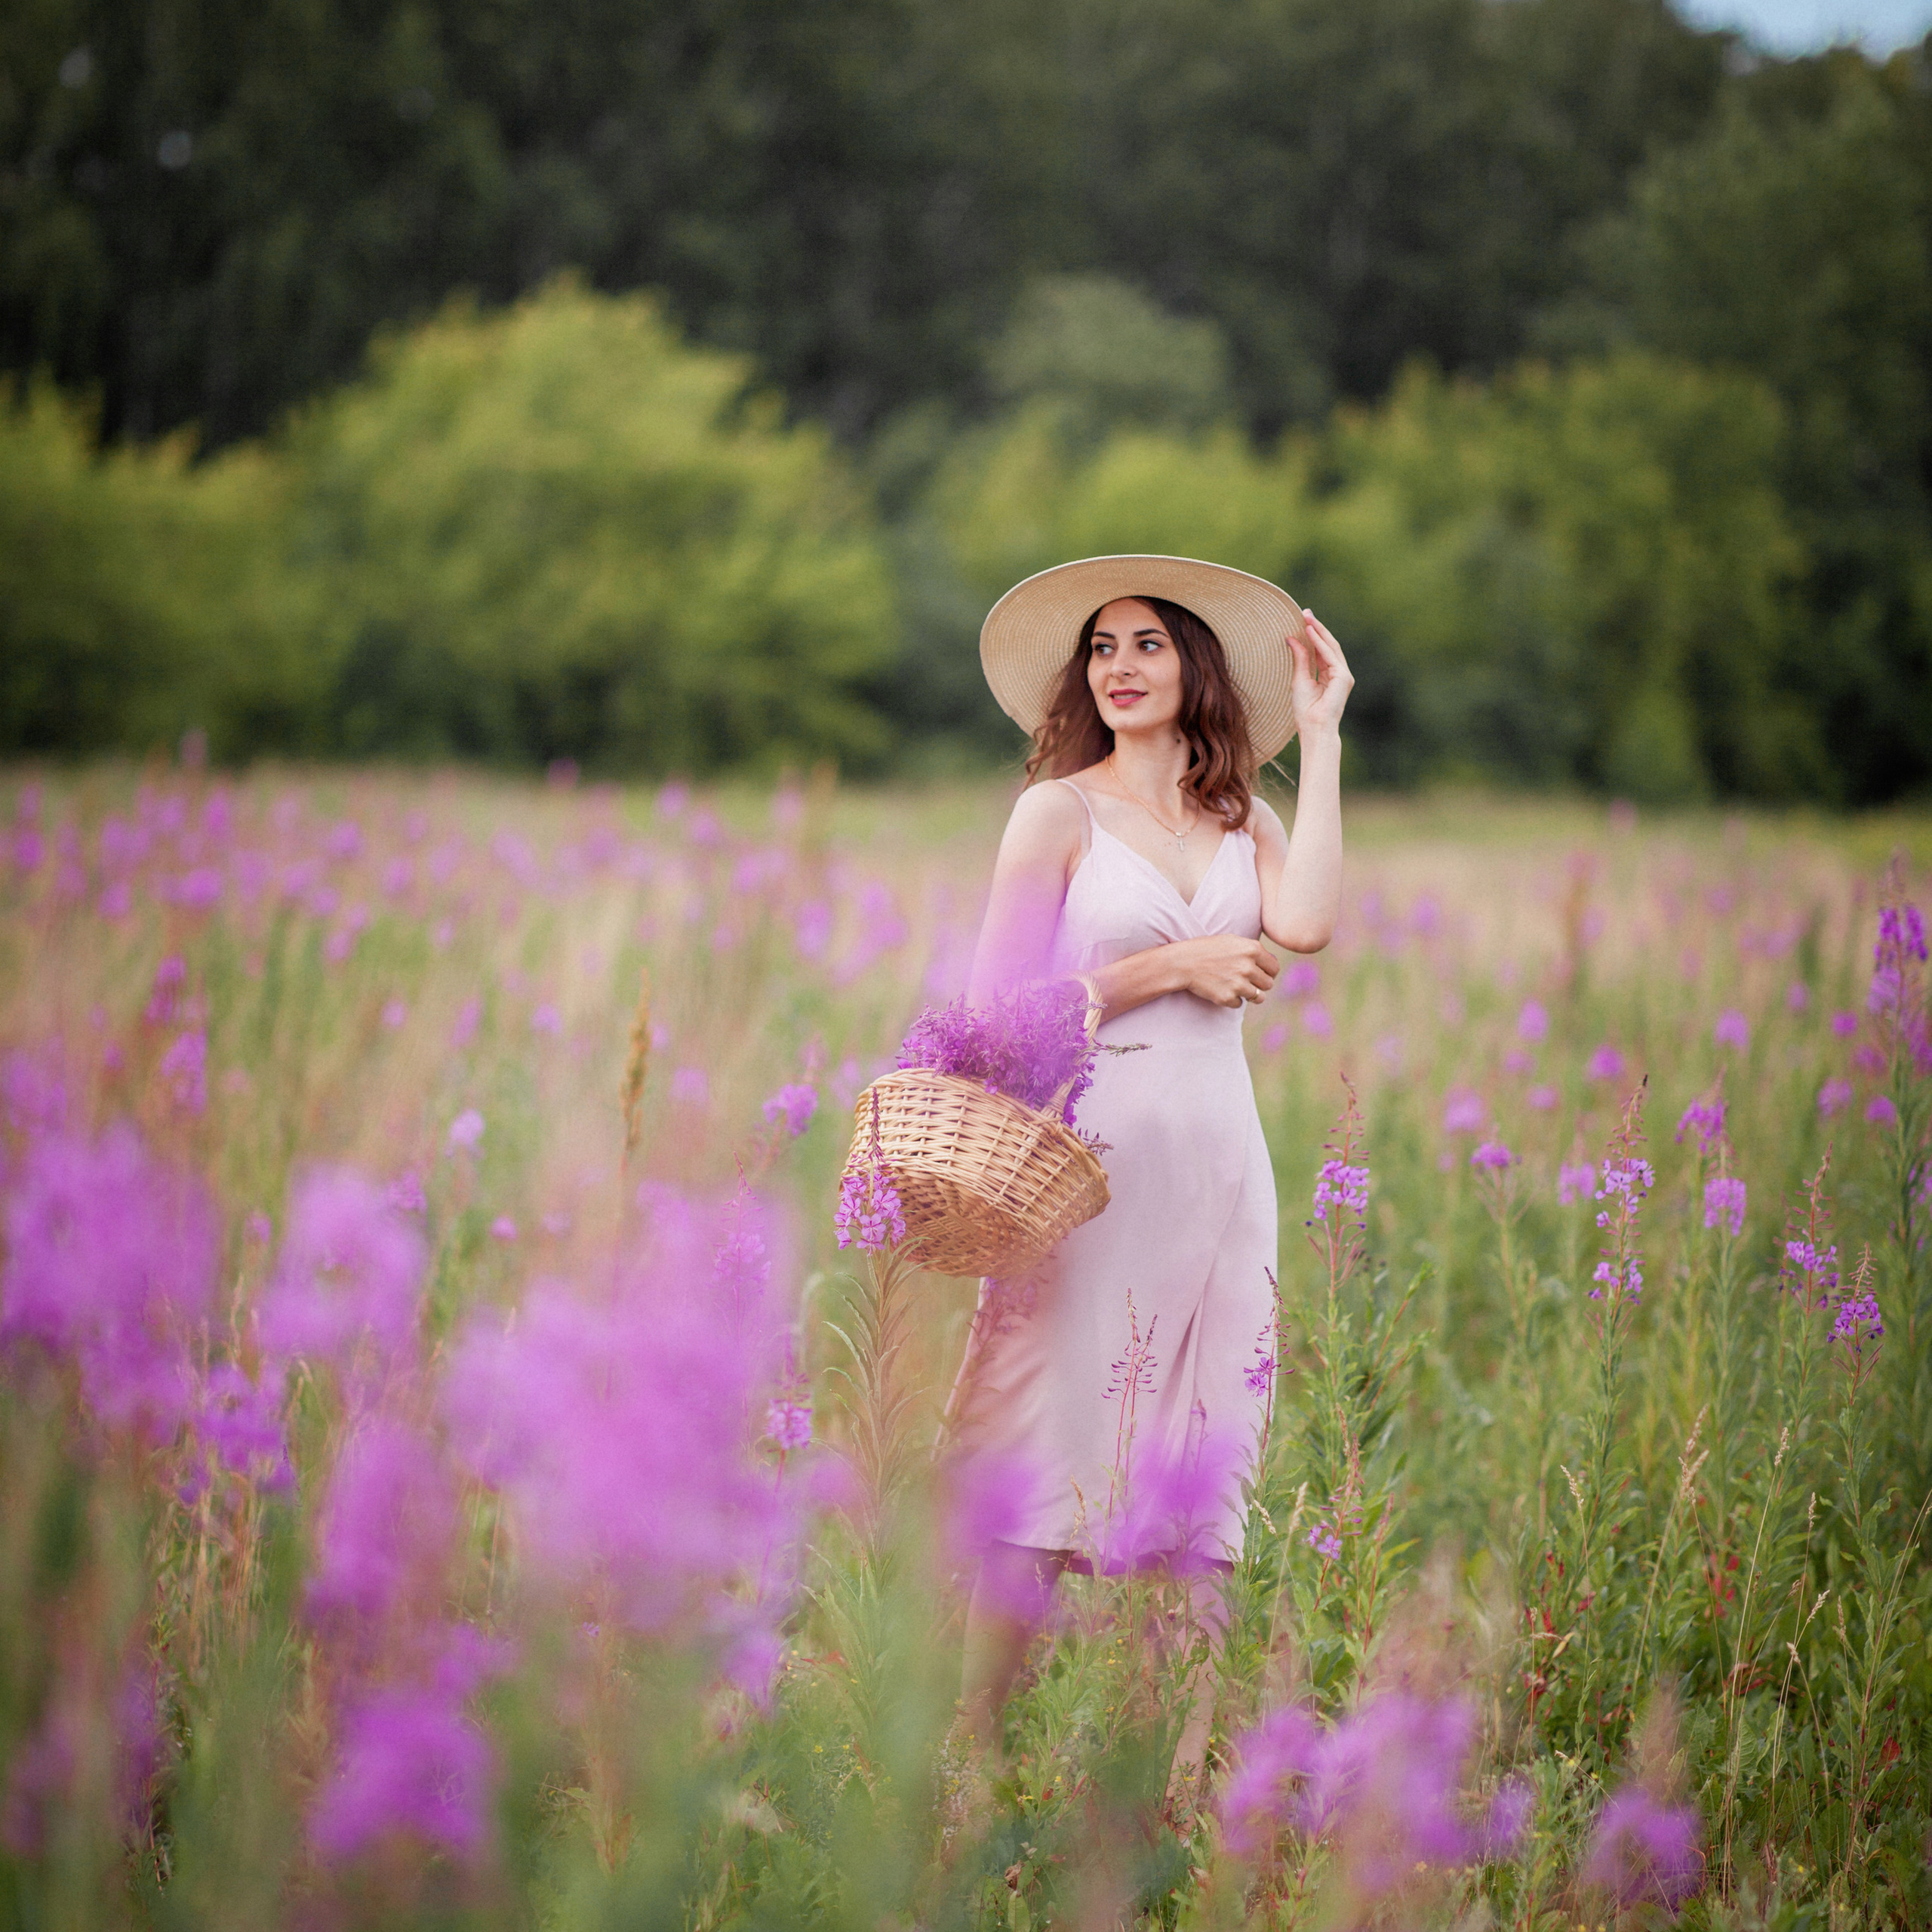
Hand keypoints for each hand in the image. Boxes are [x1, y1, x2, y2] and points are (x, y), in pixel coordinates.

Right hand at [1170, 935, 1279, 1007]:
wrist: (1183, 962)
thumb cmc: (1207, 949)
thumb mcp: (1232, 941)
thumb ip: (1253, 950)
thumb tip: (1271, 963)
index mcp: (1252, 949)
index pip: (1274, 968)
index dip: (1268, 972)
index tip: (1260, 974)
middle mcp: (1248, 967)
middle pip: (1268, 984)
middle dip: (1259, 984)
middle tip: (1244, 980)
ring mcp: (1239, 984)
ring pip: (1258, 997)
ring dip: (1248, 994)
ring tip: (1235, 987)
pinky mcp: (1227, 997)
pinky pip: (1239, 1004)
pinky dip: (1231, 1000)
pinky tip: (1220, 989)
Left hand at [1288, 609, 1353, 737]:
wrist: (1313, 728)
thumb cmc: (1305, 710)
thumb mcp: (1299, 679)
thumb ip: (1300, 658)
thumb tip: (1291, 638)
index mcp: (1328, 675)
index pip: (1321, 650)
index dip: (1313, 634)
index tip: (1303, 619)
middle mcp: (1338, 673)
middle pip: (1328, 645)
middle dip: (1317, 628)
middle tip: (1306, 612)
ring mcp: (1343, 675)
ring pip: (1331, 647)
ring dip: (1319, 631)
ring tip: (1307, 617)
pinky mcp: (1344, 678)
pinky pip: (1330, 656)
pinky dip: (1320, 643)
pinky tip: (1311, 631)